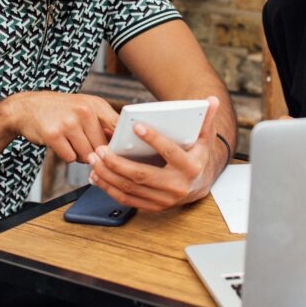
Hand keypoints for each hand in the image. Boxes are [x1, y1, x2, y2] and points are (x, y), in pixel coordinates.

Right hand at [1, 91, 118, 163]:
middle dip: (95, 153)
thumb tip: (121, 147)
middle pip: (102, 147)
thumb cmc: (60, 110)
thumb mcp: (85, 108)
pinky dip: (67, 155)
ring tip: (71, 142)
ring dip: (80, 155)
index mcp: (96, 104)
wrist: (26, 107)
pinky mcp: (53, 135)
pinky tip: (60, 143)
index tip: (119, 151)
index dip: (120, 143)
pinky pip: (70, 158)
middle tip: (84, 144)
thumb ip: (104, 124)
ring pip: (87, 155)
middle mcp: (84, 111)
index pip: (119, 127)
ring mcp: (68, 122)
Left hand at [86, 96, 222, 211]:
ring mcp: (163, 199)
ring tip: (94, 159)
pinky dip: (109, 188)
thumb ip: (207, 118)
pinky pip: (127, 199)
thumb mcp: (204, 138)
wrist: (198, 186)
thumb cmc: (196, 157)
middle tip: (101, 148)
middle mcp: (177, 186)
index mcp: (190, 167)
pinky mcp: (152, 207)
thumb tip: (212, 99)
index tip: (136, 127)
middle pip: (142, 175)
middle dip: (117, 162)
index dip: (154, 139)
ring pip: (130, 188)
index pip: (170, 152)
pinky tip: (97, 175)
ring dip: (108, 174)